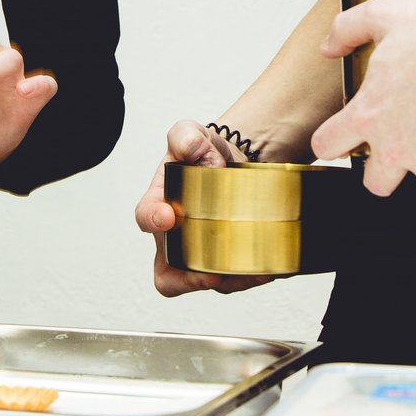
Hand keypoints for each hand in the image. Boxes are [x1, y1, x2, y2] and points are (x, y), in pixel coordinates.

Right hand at [134, 119, 272, 296]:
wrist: (235, 161)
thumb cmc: (204, 153)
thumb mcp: (191, 134)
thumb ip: (185, 136)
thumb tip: (191, 150)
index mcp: (159, 204)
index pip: (146, 217)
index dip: (152, 221)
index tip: (168, 217)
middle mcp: (174, 237)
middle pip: (170, 274)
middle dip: (190, 280)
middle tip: (211, 274)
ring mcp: (199, 252)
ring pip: (207, 281)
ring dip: (231, 281)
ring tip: (254, 271)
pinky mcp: (225, 260)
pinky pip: (234, 280)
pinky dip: (253, 277)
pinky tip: (270, 268)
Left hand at [311, 0, 415, 196]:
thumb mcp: (384, 13)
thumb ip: (347, 30)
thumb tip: (329, 47)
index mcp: (368, 115)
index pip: (327, 146)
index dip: (330, 139)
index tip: (340, 136)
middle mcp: (396, 148)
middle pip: (375, 182)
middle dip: (382, 166)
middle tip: (400, 138)